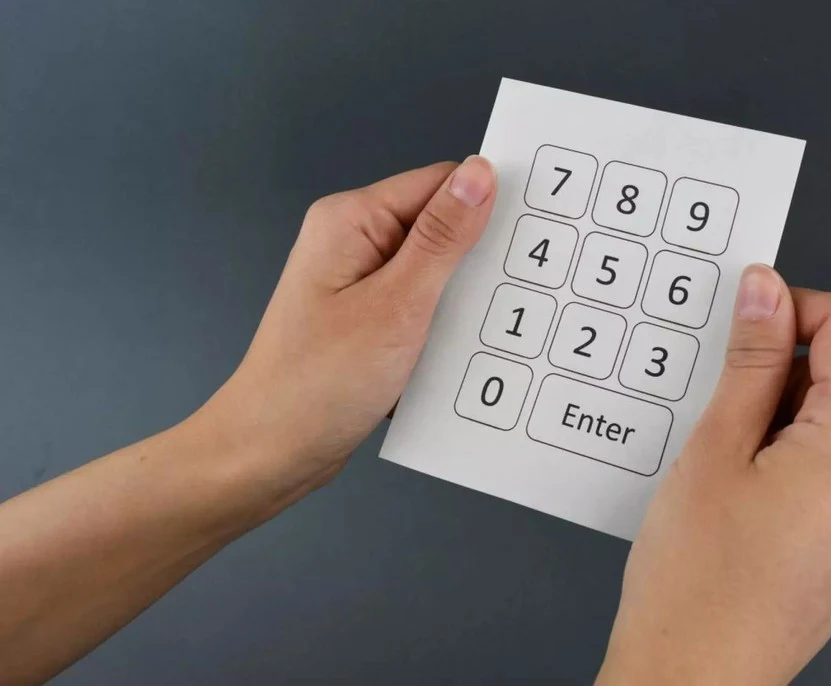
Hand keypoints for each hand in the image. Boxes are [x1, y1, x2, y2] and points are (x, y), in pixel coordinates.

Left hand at [202, 156, 497, 489]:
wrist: (271, 453)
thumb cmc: (320, 382)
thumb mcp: (397, 306)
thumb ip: (442, 239)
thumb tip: (481, 173)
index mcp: (352, 219)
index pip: (439, 184)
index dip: (489, 204)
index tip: (538, 233)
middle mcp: (353, 241)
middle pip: (439, 226)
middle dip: (480, 257)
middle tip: (527, 291)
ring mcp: (358, 282)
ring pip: (435, 272)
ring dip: (465, 298)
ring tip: (500, 327)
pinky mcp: (367, 320)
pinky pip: (422, 306)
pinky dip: (445, 326)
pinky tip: (467, 352)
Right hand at [598, 266, 830, 684]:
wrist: (694, 680)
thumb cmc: (697, 583)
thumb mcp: (715, 449)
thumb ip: (750, 362)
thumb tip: (766, 292)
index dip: (790, 309)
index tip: (742, 320)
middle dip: (775, 378)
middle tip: (710, 409)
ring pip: (828, 435)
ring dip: (775, 426)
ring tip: (715, 469)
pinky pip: (826, 482)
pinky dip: (784, 469)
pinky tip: (734, 501)